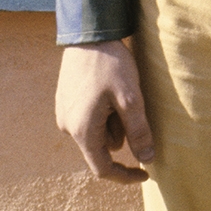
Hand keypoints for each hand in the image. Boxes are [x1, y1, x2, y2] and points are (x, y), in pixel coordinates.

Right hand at [55, 39, 153, 182]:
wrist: (88, 35)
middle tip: (131, 103)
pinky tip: (109, 87)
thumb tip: (147, 159)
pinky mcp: (65, 102)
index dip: (125, 176)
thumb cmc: (110, 65)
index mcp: (82, 131)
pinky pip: (88, 118)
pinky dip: (103, 111)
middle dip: (122, 132)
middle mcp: (67, 127)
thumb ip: (138, 131)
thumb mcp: (131, 98)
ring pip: (96, 131)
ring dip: (113, 120)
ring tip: (118, 91)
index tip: (146, 173)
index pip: (103, 168)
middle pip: (102, 146)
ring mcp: (63, 114)